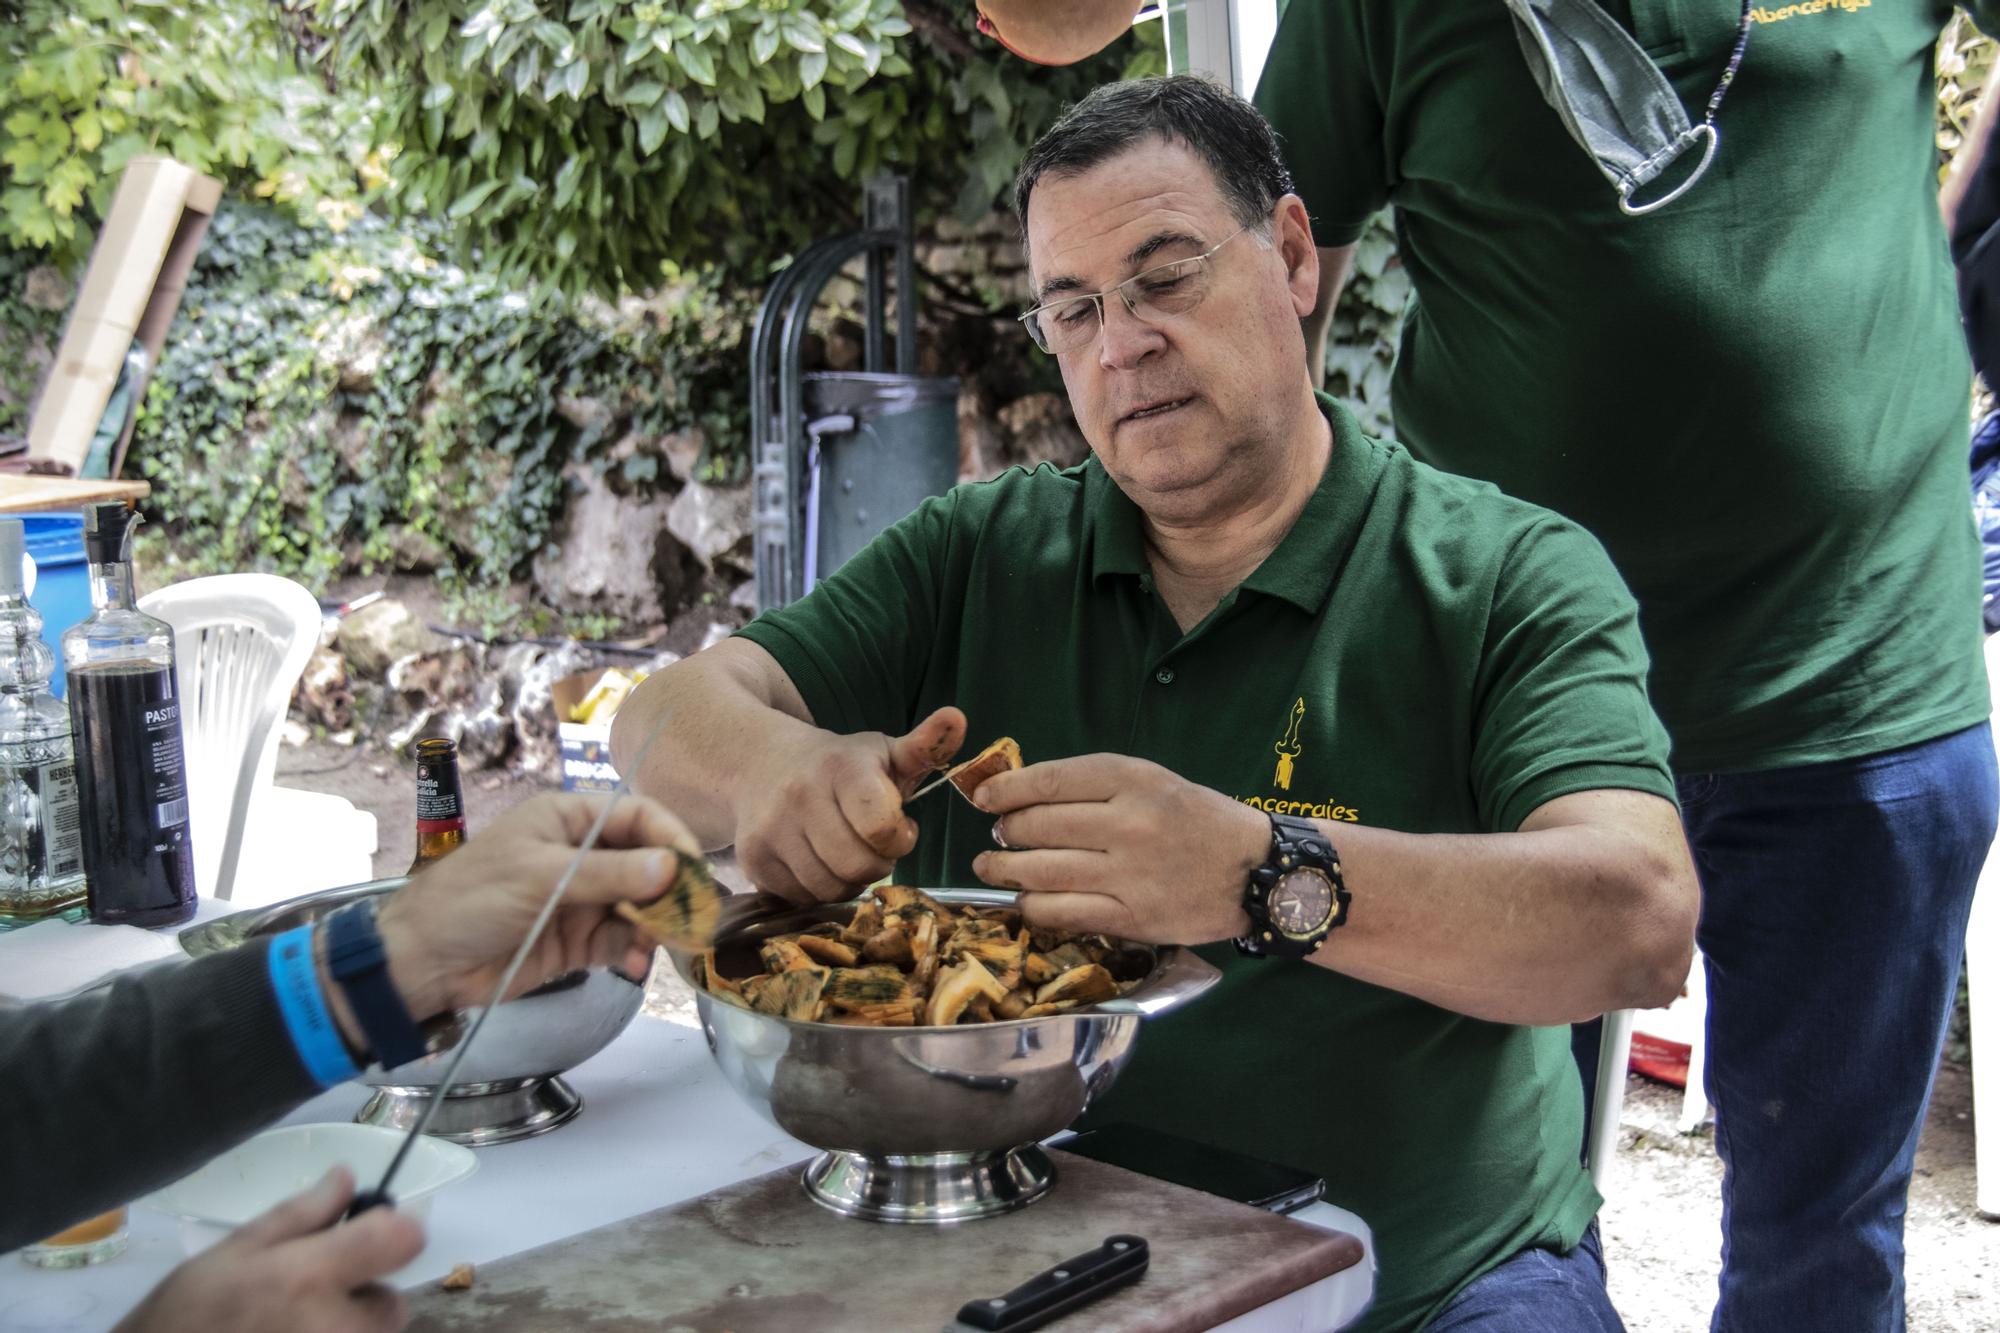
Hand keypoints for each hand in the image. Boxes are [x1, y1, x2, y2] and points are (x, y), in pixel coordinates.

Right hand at [114, 1168, 422, 1332]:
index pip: (402, 1240)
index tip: (373, 1233)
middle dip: (360, 1295)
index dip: (395, 1230)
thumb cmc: (187, 1311)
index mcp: (310, 1277)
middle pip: (390, 1303)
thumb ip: (301, 1213)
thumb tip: (348, 1177)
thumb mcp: (236, 1249)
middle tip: (306, 1297)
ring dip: (346, 1327)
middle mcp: (333, 1326)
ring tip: (290, 1324)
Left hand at [372, 790, 701, 1020]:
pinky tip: (635, 965)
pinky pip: (620, 941)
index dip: (671, 837)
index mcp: (568, 820)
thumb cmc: (472, 899)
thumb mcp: (541, 877)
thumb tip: (673, 867)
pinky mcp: (577, 942)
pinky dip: (633, 952)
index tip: (695, 867)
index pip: (637, 816)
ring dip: (657, 924)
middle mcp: (581, 854)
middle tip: (696, 915)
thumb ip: (609, 874)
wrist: (424, 963)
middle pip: (646, 863)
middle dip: (672, 888)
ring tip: (668, 945)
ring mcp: (581, 900)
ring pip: (639, 906)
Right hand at [733, 706, 966, 902]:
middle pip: (857, 866)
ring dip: (849, 881)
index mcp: (841, 767)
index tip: (900, 827)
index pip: (880, 827)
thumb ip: (926, 746)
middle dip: (878, 864)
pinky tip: (819, 861)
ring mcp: (770, 829)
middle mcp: (799, 795)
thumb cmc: (838, 765)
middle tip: (874, 846)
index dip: (900, 838)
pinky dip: (818, 889)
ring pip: (829, 888)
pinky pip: (801, 898)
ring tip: (848, 853)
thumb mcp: (883, 752)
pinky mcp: (752, 858)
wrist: (761, 764)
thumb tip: (957, 718)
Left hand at [970, 754, 1268, 943]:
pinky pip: (1063, 912)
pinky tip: (1026, 899)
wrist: (1255, 871)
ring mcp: (1129, 874)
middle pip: (1038, 826)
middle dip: (1005, 831)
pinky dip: (1034, 906)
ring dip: (1005, 870)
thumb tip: (1025, 795)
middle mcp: (1129, 824)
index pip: (1050, 780)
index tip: (984, 797)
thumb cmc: (1199, 821)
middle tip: (998, 835)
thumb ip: (1096, 786)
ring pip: (1042, 872)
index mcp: (1134, 781)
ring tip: (991, 867)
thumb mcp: (1153, 782)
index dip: (1006, 789)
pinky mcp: (1132, 917)